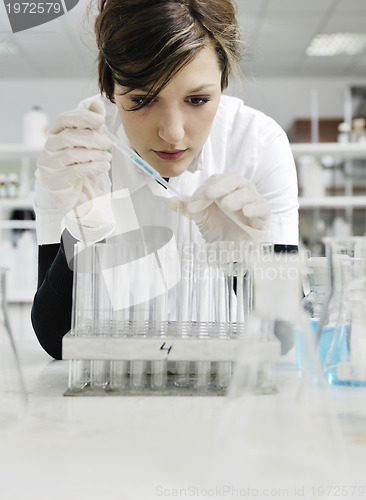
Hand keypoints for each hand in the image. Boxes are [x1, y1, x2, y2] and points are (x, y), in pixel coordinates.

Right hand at [37, 100, 114, 241]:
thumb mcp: (86, 142)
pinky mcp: (54, 181)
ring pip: (71, 155)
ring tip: (107, 158)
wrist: (71, 192)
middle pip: (68, 137)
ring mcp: (48, 165)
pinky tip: (103, 166)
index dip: (82, 117)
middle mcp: (48, 147)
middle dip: (92, 139)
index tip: (100, 121)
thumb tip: (97, 103)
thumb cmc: (78, 163)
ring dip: (94, 155)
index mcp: (54, 134)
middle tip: (107, 144)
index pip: (64, 119)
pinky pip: (75, 172)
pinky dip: (93, 167)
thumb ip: (90, 124)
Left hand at [168, 173, 270, 241]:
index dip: (202, 192)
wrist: (232, 245)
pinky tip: (245, 212)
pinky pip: (261, 207)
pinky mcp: (263, 213)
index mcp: (224, 186)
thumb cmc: (219, 225)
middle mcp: (240, 189)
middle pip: (233, 180)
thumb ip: (187, 208)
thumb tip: (170, 201)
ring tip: (226, 205)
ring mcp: (253, 200)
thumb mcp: (200, 216)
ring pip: (247, 192)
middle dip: (220, 186)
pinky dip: (254, 207)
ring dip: (236, 197)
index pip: (214, 183)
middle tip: (210, 195)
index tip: (191, 206)